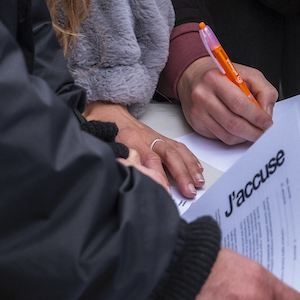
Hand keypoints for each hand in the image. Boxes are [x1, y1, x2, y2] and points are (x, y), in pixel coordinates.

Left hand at [87, 101, 203, 198]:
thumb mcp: (101, 143)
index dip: (159, 177)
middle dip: (182, 173)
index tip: (166, 192)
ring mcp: (154, 135)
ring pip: (176, 150)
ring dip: (190, 166)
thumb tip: (122, 177)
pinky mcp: (159, 136)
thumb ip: (113, 158)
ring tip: (199, 181)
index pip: (150, 160)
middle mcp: (146, 137)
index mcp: (130, 139)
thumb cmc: (101, 127)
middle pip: (169, 155)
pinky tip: (197, 167)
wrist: (105, 107)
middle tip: (190, 190)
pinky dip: (190, 157)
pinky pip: (178, 146)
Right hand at [177, 57, 276, 145]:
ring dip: (245, 137)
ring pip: (228, 135)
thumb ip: (264, 91)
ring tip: (254, 131)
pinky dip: (235, 137)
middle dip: (254, 131)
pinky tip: (241, 130)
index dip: (257, 117)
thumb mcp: (249, 74)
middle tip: (264, 132)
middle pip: (233, 123)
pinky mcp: (197, 125)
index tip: (268, 122)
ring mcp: (198, 113)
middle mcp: (203, 96)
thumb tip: (267, 113)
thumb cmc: (224, 76)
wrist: (194, 77)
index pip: (239, 104)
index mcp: (215, 79)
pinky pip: (221, 138)